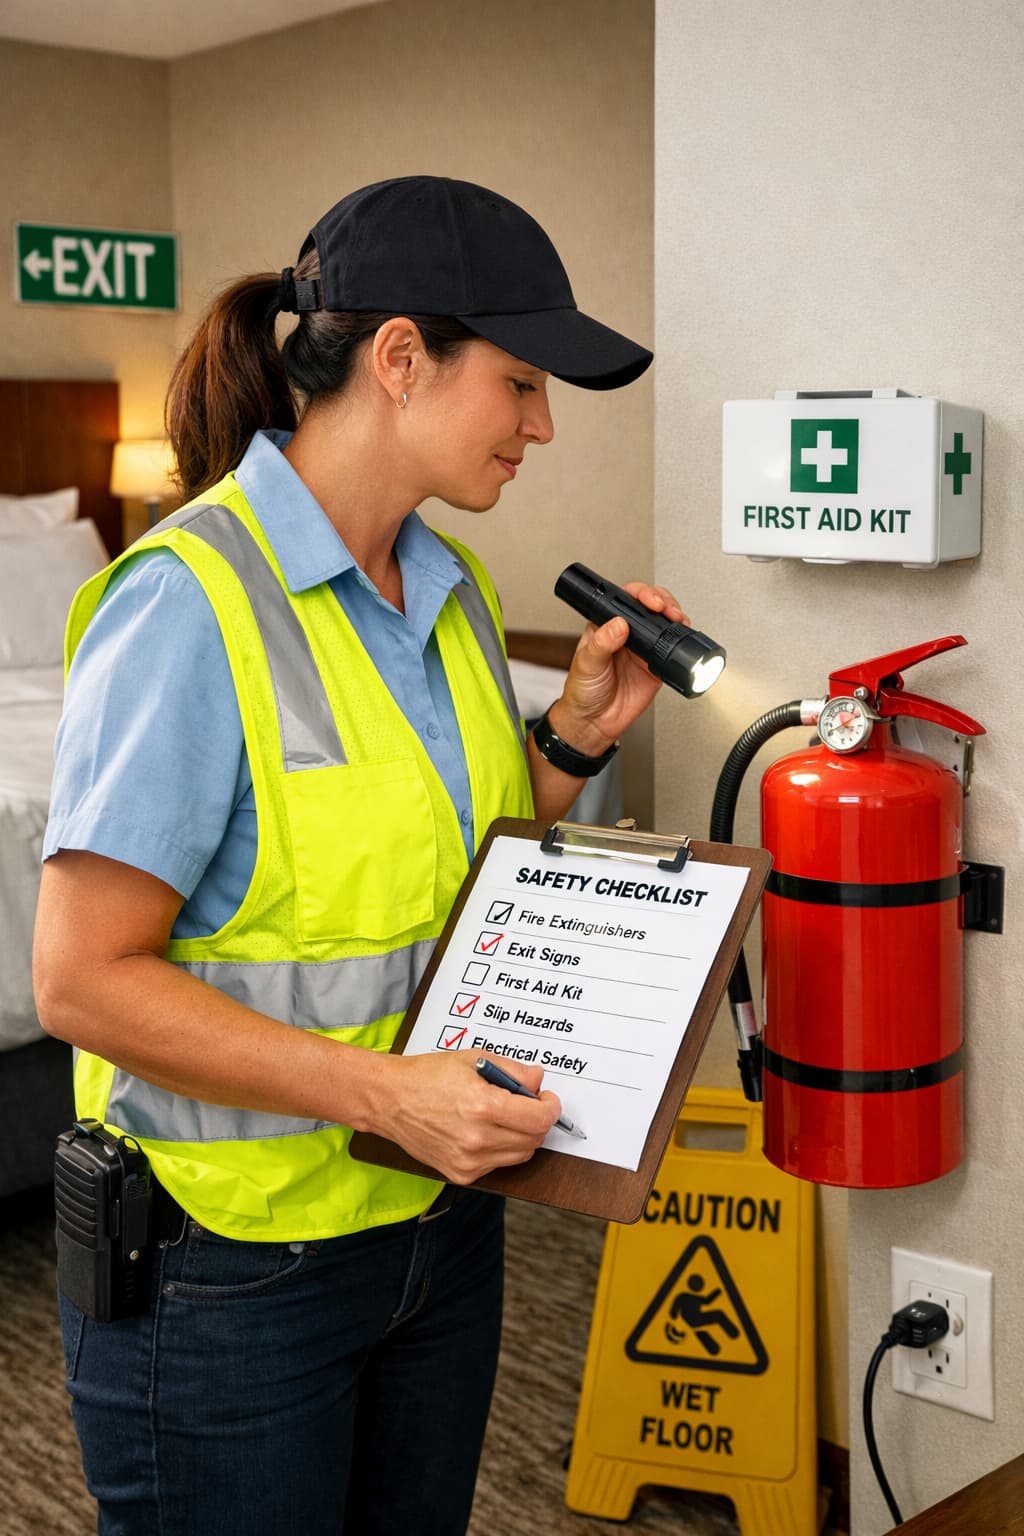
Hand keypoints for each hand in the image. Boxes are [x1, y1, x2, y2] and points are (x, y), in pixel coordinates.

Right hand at [376, 1051, 561, 1184]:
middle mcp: (478, 1139)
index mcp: (483, 1106)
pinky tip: (483, 1131)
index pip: (540, 1119)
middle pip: (534, 1140)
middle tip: (526, 1104)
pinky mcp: (461, 1174)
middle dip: (537, 1120)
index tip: (547, 1100)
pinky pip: (498, 1165)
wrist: (390, 1099)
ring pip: (520, 1155)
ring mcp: (469, 1161)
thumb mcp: (475, 1059)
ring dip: (521, 1136)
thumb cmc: (427, 1076)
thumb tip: (538, 1082)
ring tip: (502, 1116)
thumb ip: (515, 1071)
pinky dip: (500, 1149)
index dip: (551, 1107)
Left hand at [551, 581, 690, 753]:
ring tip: (679, 620)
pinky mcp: (655, 667)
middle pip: (650, 607)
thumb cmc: (582, 692)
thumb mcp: (586, 664)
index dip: (641, 594)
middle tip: (668, 610)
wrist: (593, 723)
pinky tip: (682, 641)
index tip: (650, 601)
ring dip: (675, 618)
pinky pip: (672, 650)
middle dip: (664, 602)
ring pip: (664, 624)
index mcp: (606, 626)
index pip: (626, 600)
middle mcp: (626, 635)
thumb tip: (618, 624)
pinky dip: (682, 643)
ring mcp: (642, 650)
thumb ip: (601, 643)